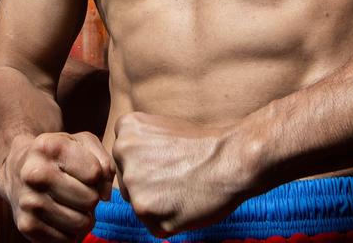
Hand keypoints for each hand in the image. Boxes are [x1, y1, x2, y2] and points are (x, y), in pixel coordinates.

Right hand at [0, 131, 114, 242]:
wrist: (16, 170)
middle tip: (79, 191)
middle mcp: (35, 173)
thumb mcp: (80, 142)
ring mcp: (29, 201)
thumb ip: (103, 161)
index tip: (84, 172)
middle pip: (90, 199)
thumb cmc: (56, 156)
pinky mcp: (26, 225)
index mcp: (49, 147)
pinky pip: (66, 239)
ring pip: (81, 223)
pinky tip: (60, 216)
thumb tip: (105, 195)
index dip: (96, 175)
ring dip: (82, 216)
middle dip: (90, 197)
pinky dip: (69, 231)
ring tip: (71, 204)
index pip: (94, 173)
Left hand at [113, 112, 249, 236]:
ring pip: (139, 204)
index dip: (147, 162)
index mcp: (125, 129)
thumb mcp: (160, 127)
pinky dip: (169, 222)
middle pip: (127, 182)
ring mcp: (133, 184)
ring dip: (158, 205)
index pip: (123, 157)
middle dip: (148, 185)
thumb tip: (125, 168)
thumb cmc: (202, 144)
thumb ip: (137, 144)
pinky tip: (185, 205)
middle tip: (176, 178)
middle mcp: (122, 154)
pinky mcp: (147, 212)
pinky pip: (153, 225)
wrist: (231, 159)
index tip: (168, 160)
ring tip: (182, 190)